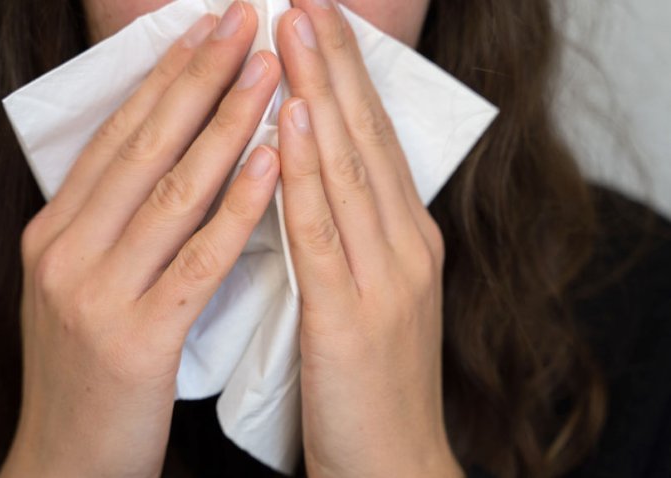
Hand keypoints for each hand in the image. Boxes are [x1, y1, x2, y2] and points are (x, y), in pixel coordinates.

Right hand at [0, 4, 281, 476]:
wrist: (66, 461)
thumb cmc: (89, 372)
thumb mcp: (79, 287)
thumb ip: (108, 225)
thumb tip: (158, 159)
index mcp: (53, 232)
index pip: (117, 136)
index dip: (165, 76)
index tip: (207, 29)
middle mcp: (63, 250)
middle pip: (143, 146)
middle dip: (200, 76)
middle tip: (246, 21)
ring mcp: (93, 292)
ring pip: (172, 191)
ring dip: (227, 125)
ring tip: (271, 72)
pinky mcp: (134, 337)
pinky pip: (197, 259)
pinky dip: (238, 206)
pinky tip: (273, 164)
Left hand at [275, 1, 461, 475]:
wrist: (394, 463)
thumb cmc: (369, 383)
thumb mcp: (369, 295)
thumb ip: (350, 239)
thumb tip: (310, 182)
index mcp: (405, 240)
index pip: (372, 142)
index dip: (346, 79)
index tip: (318, 25)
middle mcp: (404, 245)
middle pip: (365, 139)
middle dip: (334, 65)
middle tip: (305, 2)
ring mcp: (385, 277)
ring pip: (348, 170)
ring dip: (320, 96)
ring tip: (293, 34)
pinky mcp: (352, 315)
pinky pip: (323, 231)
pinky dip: (308, 174)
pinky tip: (293, 125)